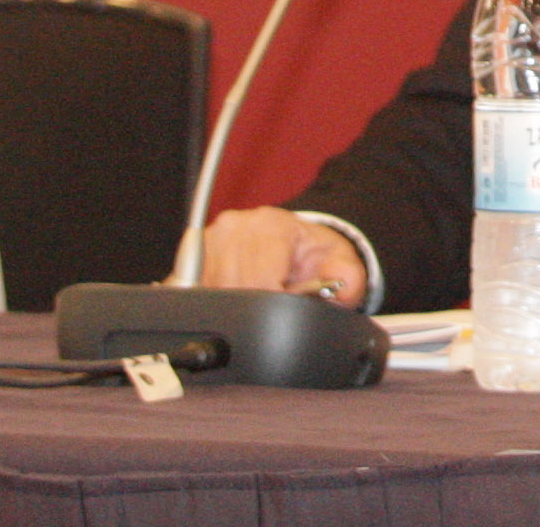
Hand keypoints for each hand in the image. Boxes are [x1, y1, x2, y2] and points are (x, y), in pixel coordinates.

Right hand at [198, 206, 366, 302]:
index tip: (284, 313)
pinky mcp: (190, 260)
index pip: (260, 280)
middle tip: (271, 311)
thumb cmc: (311, 256)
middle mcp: (233, 229)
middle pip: (231, 290)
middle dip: (252, 311)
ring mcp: (208, 243)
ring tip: (254, 303)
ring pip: (208, 296)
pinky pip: (190, 294)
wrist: (293, 245)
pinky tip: (231, 305)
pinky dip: (209, 307)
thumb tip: (343, 286)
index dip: (272, 305)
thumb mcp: (340, 264)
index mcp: (271, 226)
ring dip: (230, 310)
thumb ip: (349, 277)